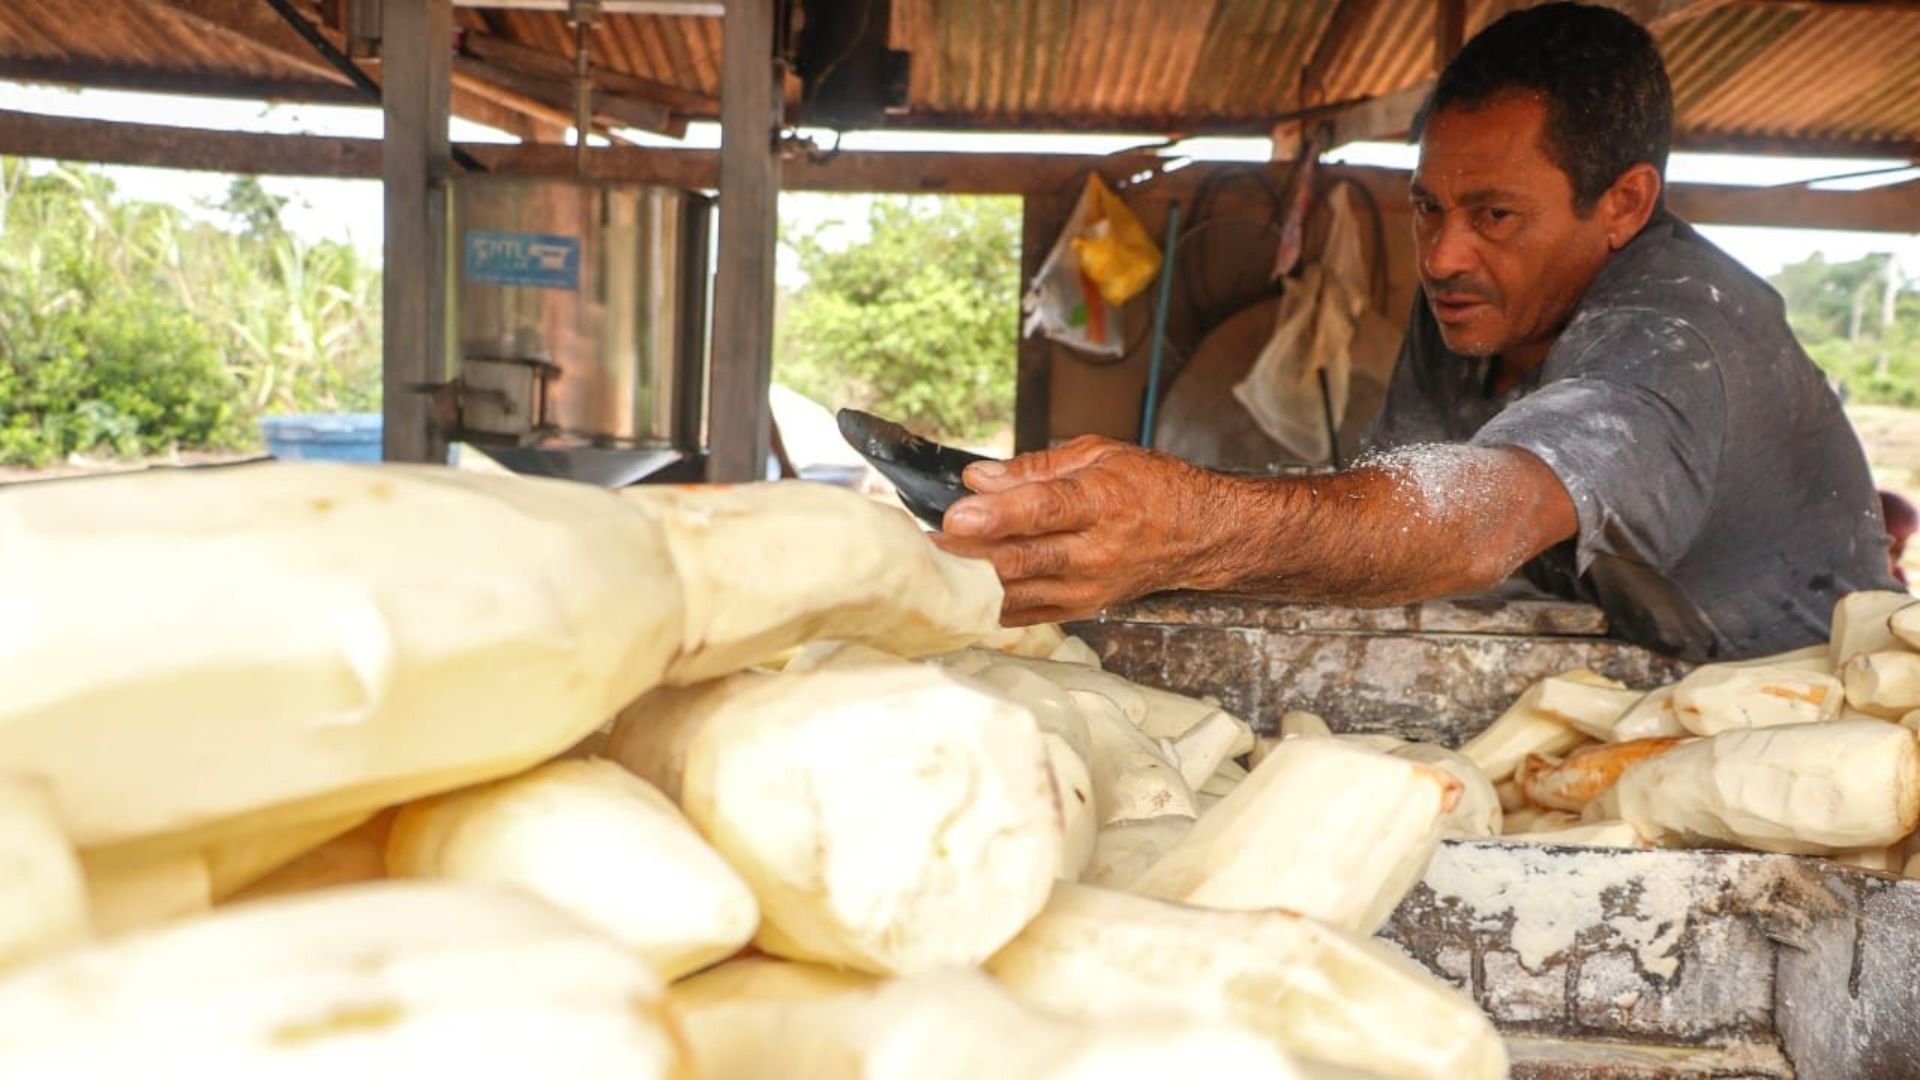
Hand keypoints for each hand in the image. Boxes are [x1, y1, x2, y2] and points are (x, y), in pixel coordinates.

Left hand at [930, 435, 1224, 625]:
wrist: (1198, 536)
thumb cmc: (1151, 489)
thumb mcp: (1099, 454)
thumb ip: (1034, 467)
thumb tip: (978, 477)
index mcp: (1102, 502)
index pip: (1043, 511)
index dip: (997, 515)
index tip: (955, 516)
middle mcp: (1095, 551)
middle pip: (1021, 559)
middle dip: (966, 555)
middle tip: (922, 547)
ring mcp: (1088, 586)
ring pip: (1017, 593)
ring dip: (969, 584)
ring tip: (929, 570)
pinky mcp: (1081, 609)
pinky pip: (1026, 614)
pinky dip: (990, 607)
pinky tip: (959, 595)